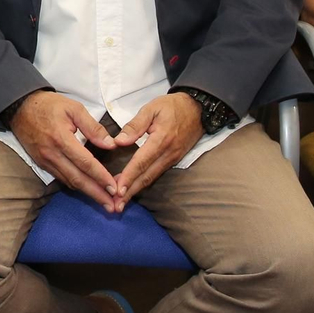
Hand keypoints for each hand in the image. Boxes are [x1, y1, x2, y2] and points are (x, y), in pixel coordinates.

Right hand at [8, 91, 119, 211]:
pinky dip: (76, 186)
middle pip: (77, 179)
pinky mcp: (42, 164)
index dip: (100, 177)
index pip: (85, 163)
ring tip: (103, 201)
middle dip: (96, 194)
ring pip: (69, 182)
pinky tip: (87, 189)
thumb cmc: (49, 105)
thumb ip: (93, 127)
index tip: (114, 188)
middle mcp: (52, 154)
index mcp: (61, 138)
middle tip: (112, 206)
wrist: (20, 108)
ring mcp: (45, 161)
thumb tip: (111, 144)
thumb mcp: (74, 108)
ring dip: (87, 193)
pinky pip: (61, 178)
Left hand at [108, 93, 204, 208]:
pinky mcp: (174, 160)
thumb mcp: (152, 108)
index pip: (142, 161)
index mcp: (162, 140)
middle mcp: (168, 154)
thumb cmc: (172, 106)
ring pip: (152, 178)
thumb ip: (135, 125)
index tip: (117, 190)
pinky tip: (133, 188)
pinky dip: (143, 183)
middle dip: (130, 191)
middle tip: (115, 205)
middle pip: (147, 176)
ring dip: (136, 190)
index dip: (129, 176)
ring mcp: (172, 159)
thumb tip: (119, 141)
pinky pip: (156, 174)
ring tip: (121, 201)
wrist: (198, 109)